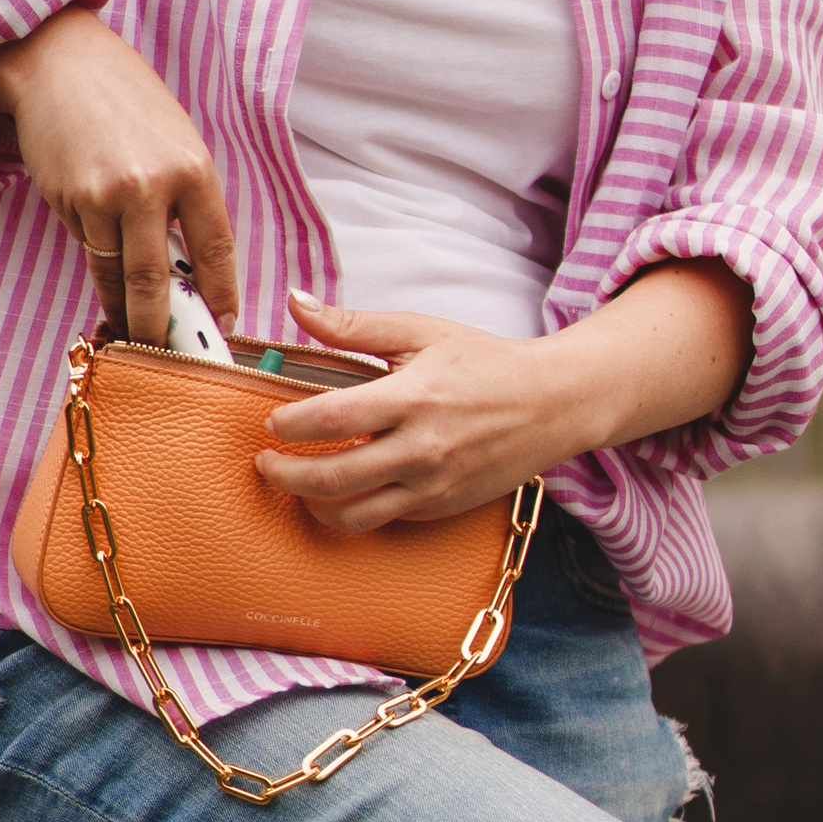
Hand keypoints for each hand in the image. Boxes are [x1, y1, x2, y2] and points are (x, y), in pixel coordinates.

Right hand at [0, 5, 238, 346]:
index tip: (224, 326)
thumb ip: (187, 200)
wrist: (59, 62)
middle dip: (161, 329)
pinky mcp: (70, 202)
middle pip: (157, 282)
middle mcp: (152, 186)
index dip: (221, 297)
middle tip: (166, 356)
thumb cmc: (125, 102)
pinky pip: (88, 248)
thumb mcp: (176, 141)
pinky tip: (97, 245)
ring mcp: (106, 197)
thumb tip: (191, 270)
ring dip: (123, 311)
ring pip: (116, 277)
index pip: (216, 250)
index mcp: (194, 169)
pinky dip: (97, 259)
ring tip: (131, 333)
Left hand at [258, 272, 751, 532]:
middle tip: (266, 462)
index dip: (291, 425)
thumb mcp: (421, 332)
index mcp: (414, 399)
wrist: (555, 404)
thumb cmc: (486, 362)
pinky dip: (352, 509)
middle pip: (333, 479)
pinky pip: (383, 519)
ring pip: (353, 515)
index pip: (333, 419)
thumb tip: (296, 302)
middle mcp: (422, 449)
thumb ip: (353, 324)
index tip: (271, 422)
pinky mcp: (440, 508)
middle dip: (286, 475)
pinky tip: (340, 489)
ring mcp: (432, 485)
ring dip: (312, 504)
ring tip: (297, 483)